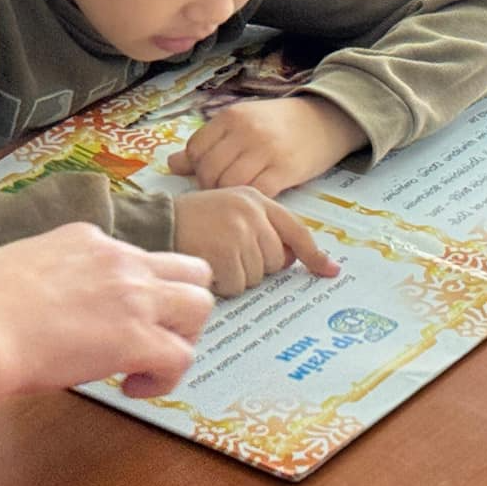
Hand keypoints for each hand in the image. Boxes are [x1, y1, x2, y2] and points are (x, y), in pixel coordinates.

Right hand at [0, 223, 213, 399]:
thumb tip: (46, 299)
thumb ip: (49, 273)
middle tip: (151, 337)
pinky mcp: (137, 337)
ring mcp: (133, 295)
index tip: (110, 320)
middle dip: (180, 306)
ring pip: (201, 305)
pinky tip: (133, 388)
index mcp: (88, 238)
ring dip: (182, 336)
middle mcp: (120, 259)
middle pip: (191, 271)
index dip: (133, 292)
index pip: (138, 257)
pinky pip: (181, 357)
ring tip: (148, 363)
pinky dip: (166, 378)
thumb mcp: (19, 265)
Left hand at [167, 96, 365, 197]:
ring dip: (230, 197)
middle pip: (209, 170)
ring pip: (230, 184)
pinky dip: (252, 201)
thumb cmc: (278, 124)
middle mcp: (245, 131)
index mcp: (231, 117)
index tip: (210, 174)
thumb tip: (172, 165)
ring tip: (238, 196)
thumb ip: (209, 143)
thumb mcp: (241, 122)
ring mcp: (266, 150)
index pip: (196, 150)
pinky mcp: (285, 169)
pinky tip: (257, 200)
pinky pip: (257, 193)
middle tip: (223, 190)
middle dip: (210, 186)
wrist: (324, 120)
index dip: (197, 168)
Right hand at [174, 186, 341, 297]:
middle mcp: (252, 212)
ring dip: (236, 276)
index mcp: (257, 199)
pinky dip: (222, 284)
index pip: (296, 230)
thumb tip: (290, 258)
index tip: (330, 271)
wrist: (156, 222)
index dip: (314, 254)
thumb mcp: (231, 210)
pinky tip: (207, 264)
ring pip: (257, 276)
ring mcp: (239, 231)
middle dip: (255, 266)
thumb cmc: (193, 220)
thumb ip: (260, 227)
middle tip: (227, 252)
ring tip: (213, 254)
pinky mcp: (224, 251)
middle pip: (276, 260)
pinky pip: (238, 285)